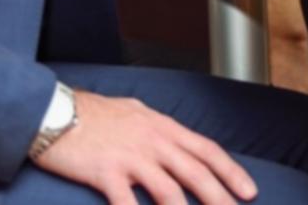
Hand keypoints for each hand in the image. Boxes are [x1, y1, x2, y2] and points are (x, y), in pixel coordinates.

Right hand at [33, 89, 254, 204]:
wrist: (57, 112)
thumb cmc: (96, 114)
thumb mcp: (137, 114)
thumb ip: (159, 130)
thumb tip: (177, 141)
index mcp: (165, 128)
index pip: (208, 151)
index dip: (232, 172)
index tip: (250, 192)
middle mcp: (155, 142)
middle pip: (196, 173)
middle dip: (220, 198)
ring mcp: (131, 158)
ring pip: (169, 191)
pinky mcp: (106, 172)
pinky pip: (127, 202)